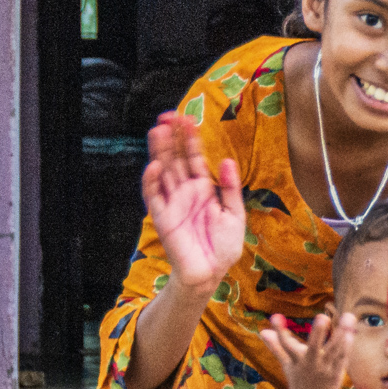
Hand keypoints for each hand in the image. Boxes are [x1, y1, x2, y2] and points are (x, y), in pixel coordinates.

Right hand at [142, 111, 245, 291]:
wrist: (210, 273)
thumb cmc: (223, 247)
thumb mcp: (235, 215)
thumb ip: (231, 188)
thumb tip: (227, 160)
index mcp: (203, 189)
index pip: (194, 158)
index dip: (190, 139)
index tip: (188, 119)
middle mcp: (185, 192)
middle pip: (176, 158)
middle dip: (172, 137)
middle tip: (169, 115)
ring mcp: (172, 202)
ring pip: (163, 171)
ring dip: (160, 151)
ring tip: (158, 130)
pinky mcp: (162, 216)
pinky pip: (154, 195)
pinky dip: (152, 180)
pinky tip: (156, 165)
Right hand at [258, 311, 354, 388]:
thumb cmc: (298, 379)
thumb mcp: (286, 363)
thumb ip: (276, 346)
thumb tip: (262, 331)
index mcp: (295, 360)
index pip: (285, 344)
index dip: (279, 331)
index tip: (275, 316)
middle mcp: (309, 364)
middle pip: (313, 347)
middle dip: (317, 333)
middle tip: (322, 316)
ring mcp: (324, 370)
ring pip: (332, 351)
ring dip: (340, 335)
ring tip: (348, 317)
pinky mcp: (336, 376)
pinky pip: (341, 361)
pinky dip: (346, 349)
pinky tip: (351, 335)